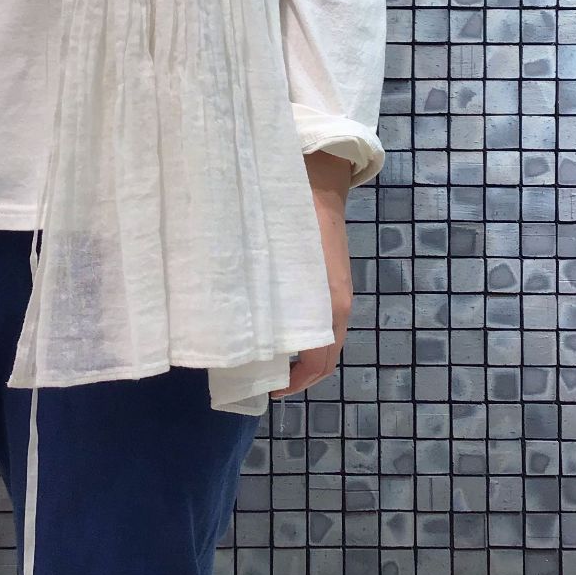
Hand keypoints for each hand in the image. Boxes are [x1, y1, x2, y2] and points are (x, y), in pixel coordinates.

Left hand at [270, 150, 353, 398]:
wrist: (318, 185)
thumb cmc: (295, 220)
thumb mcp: (273, 258)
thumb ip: (263, 291)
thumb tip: (235, 325)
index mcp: (329, 306)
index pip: (319, 362)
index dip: (296, 382)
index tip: (270, 389)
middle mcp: (339, 306)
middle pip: (327, 357)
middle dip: (301, 375)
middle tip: (267, 379)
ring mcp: (340, 294)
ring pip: (327, 340)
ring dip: (306, 356)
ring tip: (271, 358)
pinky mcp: (335, 282)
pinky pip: (326, 321)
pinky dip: (309, 335)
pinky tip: (282, 329)